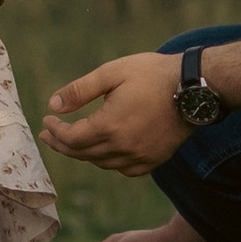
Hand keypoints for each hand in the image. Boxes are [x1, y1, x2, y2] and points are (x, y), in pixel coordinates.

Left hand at [41, 50, 189, 173]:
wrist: (194, 90)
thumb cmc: (152, 75)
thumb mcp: (112, 73)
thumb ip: (80, 90)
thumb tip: (52, 106)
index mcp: (109, 127)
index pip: (71, 138)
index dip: (55, 131)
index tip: (46, 121)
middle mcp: (122, 149)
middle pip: (82, 154)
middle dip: (62, 144)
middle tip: (49, 135)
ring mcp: (139, 158)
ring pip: (101, 163)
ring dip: (83, 153)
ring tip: (72, 141)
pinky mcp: (152, 162)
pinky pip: (122, 168)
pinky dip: (107, 161)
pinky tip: (103, 151)